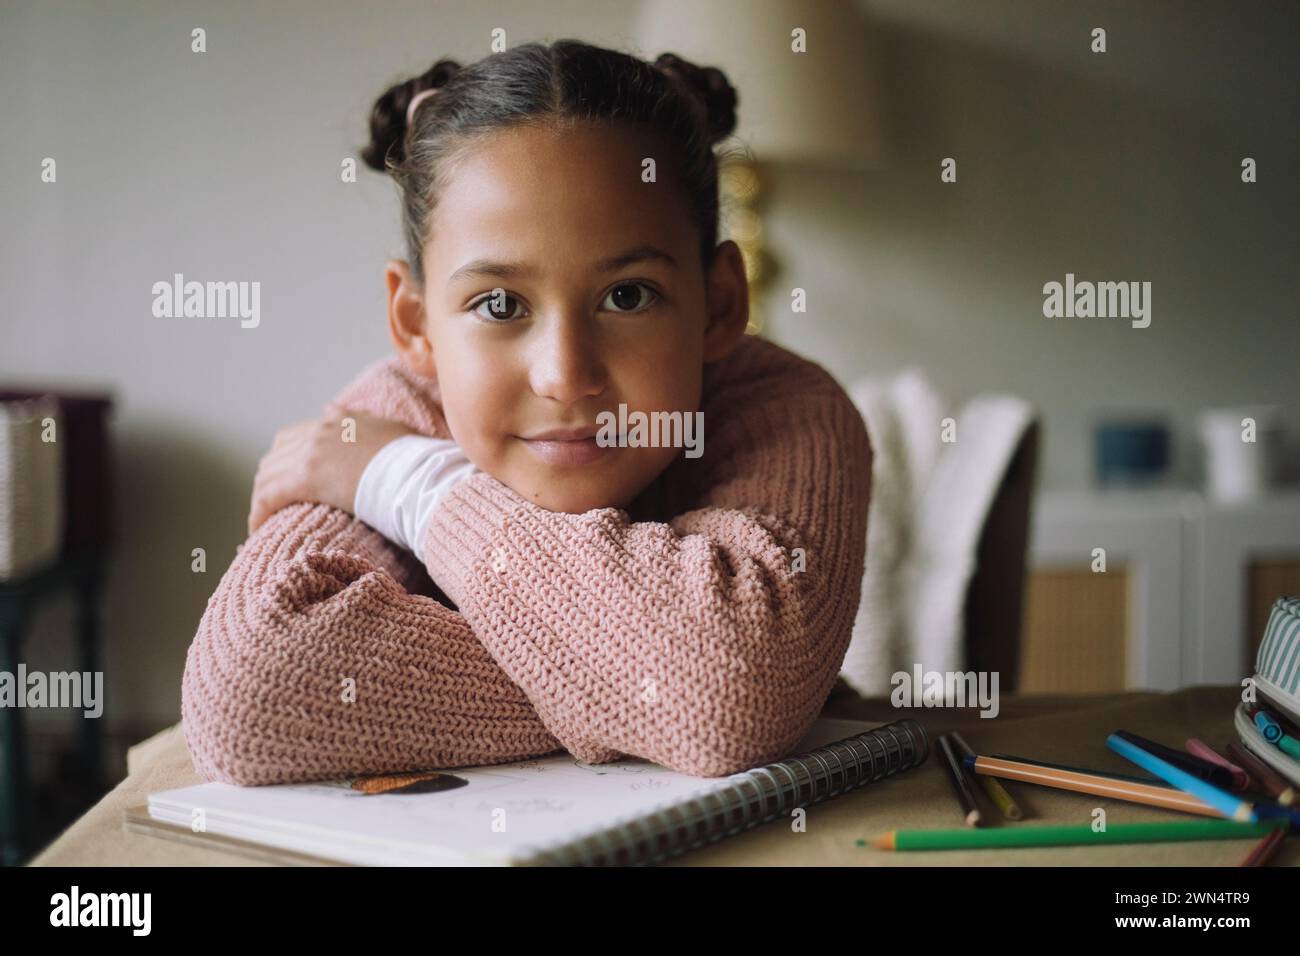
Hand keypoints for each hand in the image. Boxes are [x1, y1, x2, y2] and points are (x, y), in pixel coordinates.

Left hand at [248, 405, 418, 534]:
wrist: (416, 474)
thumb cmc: (413, 460)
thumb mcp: (389, 429)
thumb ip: (362, 420)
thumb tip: (339, 410)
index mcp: (339, 420)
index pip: (296, 434)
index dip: (286, 458)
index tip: (287, 478)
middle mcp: (320, 431)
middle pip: (276, 453)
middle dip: (271, 477)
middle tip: (274, 502)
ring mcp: (311, 453)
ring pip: (268, 474)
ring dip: (263, 496)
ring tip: (265, 518)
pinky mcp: (306, 478)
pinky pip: (269, 496)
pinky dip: (259, 511)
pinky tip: (257, 528)